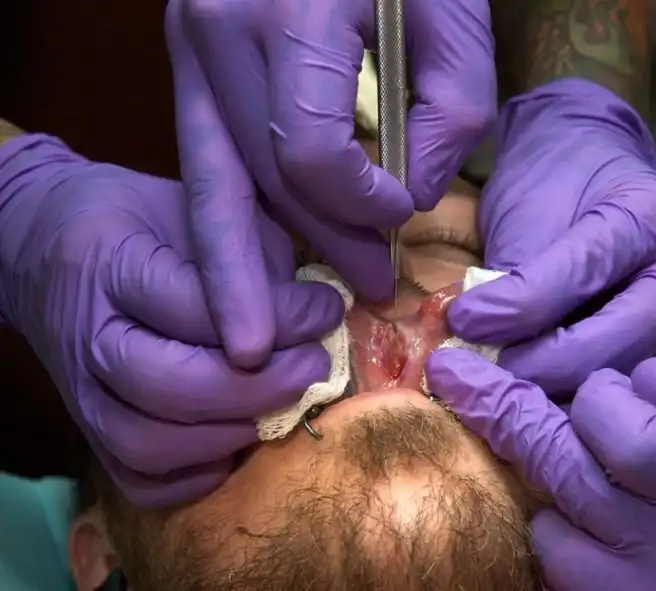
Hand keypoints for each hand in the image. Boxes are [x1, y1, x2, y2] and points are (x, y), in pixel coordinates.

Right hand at [0, 136, 342, 506]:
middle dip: (259, 387)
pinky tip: (236, 441)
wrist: (45, 244)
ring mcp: (80, 394)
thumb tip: (314, 313)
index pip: (194, 308)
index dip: (276, 318)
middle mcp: (88, 337)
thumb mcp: (197, 208)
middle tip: (314, 366)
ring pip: (150, 444)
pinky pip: (139, 479)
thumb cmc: (137, 219)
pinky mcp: (87, 431)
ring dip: (233, 433)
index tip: (326, 309)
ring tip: (283, 404)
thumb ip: (251, 257)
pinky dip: (196, 475)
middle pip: (168, 386)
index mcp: (110, 265)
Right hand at [164, 0, 495, 364]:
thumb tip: (404, 200)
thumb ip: (446, 119)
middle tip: (333, 314)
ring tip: (250, 337)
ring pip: (210, 182)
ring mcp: (189, 46)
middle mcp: (214, 33)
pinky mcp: (191, 61)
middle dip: (299, 256)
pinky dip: (236, 216)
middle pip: (255, 182)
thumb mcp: (454, 16)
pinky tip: (255, 261)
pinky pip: (210, 158)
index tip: (399, 216)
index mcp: (285, 13)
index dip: (358, 205)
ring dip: (236, 264)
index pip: (309, 157)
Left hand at [426, 351, 655, 590]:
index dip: (600, 399)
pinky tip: (568, 523)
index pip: (630, 437)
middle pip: (559, 469)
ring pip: (544, 527)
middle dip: (498, 408)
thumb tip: (640, 373)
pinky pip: (548, 568)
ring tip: (565, 477)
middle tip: (453, 372)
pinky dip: (550, 538)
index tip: (595, 386)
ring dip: (541, 492)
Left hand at [447, 79, 655, 396]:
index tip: (461, 321)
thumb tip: (475, 340)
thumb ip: (513, 276)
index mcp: (645, 217)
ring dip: (566, 398)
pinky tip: (537, 417)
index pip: (583, 272)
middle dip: (549, 364)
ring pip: (633, 377)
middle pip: (628, 337)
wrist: (586, 174)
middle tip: (487, 374)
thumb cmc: (549, 188)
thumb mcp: (526, 213)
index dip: (518, 306)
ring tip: (507, 402)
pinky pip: (632, 398)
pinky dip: (582, 410)